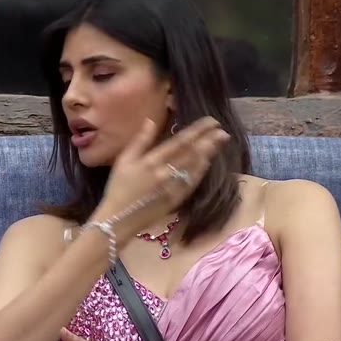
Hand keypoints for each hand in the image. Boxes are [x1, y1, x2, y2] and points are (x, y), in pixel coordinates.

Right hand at [96, 116, 229, 231]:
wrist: (118, 219)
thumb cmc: (118, 187)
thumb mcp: (124, 160)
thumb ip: (139, 140)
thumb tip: (150, 121)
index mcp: (152, 161)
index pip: (180, 141)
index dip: (197, 130)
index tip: (210, 121)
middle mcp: (166, 173)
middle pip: (192, 154)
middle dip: (209, 140)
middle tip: (222, 130)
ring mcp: (173, 188)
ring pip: (195, 168)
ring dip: (209, 154)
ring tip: (220, 142)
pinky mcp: (176, 200)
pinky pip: (192, 183)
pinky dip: (201, 171)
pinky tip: (207, 163)